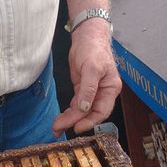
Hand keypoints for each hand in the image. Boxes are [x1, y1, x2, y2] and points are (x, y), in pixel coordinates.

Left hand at [52, 21, 121, 136]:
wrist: (86, 36)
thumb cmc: (94, 49)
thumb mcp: (91, 68)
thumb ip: (88, 89)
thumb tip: (84, 108)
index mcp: (110, 89)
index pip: (101, 111)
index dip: (89, 121)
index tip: (76, 128)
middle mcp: (102, 93)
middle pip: (89, 113)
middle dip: (74, 122)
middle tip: (58, 129)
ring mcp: (91, 92)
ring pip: (81, 111)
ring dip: (69, 119)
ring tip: (56, 128)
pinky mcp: (81, 89)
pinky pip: (76, 105)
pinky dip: (68, 112)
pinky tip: (60, 118)